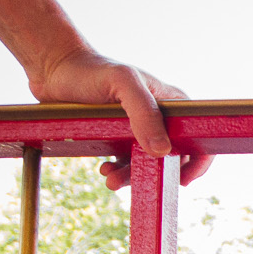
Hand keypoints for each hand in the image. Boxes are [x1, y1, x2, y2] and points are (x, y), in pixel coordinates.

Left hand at [26, 45, 212, 189]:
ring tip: (111, 179)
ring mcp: (139, 129)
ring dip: (131, 177)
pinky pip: (126, 162)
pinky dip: (117, 171)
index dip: (197, 159)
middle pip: (171, 156)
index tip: (181, 179)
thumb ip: (145, 114)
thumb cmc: (91, 70)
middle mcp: (159, 117)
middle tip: (134, 183)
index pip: (197, 134)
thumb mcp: (123, 84)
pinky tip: (104, 169)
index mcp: (171, 103)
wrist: (55, 70)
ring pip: (146, 163)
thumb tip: (162, 151)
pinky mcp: (119, 138)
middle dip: (155, 173)